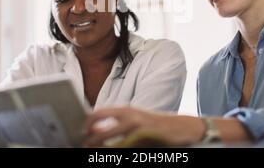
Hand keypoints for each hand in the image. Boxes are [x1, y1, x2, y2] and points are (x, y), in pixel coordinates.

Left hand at [83, 106, 205, 146]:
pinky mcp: (145, 141)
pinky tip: (111, 153)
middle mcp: (130, 117)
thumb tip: (95, 130)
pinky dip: (117, 150)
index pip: (98, 113)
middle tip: (85, 147)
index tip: (81, 133)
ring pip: (111, 145)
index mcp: (125, 110)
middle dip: (90, 143)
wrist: (182, 127)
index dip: (87, 124)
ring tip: (95, 152)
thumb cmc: (156, 124)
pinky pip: (125, 149)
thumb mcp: (135, 119)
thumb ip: (117, 123)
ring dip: (101, 150)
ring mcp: (137, 130)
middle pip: (101, 132)